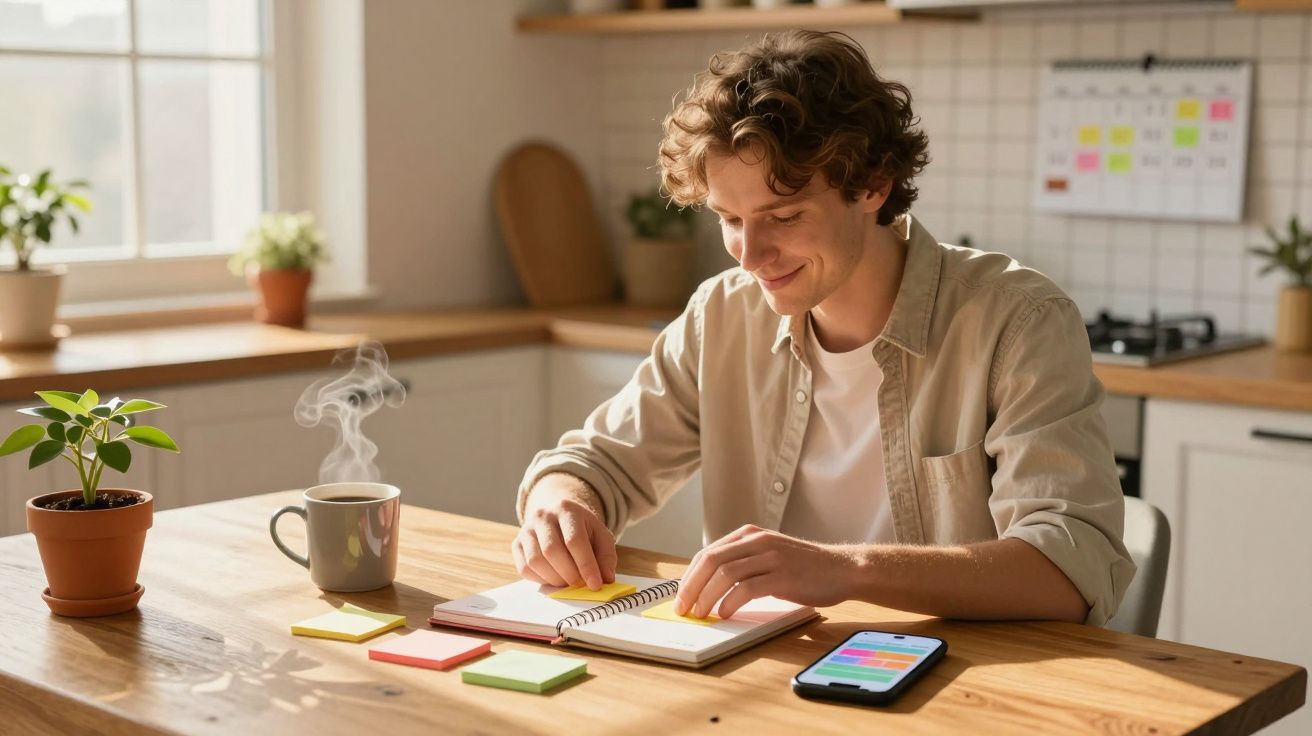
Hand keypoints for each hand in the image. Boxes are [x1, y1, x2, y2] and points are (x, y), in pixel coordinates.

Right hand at [513, 492, 617, 590]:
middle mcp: (543, 515)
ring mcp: (526, 529)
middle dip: (569, 574)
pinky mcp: (516, 543)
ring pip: (535, 561)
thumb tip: (606, 578)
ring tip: (568, 581)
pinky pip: (524, 568)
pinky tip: (554, 578)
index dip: (585, 565)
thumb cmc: (583, 529)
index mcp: (567, 509)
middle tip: (580, 585)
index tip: (595, 584)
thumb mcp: (601, 535)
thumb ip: (606, 556)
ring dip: (554, 579)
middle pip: (552, 550)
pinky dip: (540, 579)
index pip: (574, 540)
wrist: (559, 517)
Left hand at [674, 525, 855, 618]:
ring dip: (707, 597)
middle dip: (691, 586)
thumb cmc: (804, 568)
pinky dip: (731, 601)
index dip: (689, 576)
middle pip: (711, 561)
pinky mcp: (783, 574)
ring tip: (701, 614)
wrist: (842, 569)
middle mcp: (757, 541)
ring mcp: (770, 556)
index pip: (708, 553)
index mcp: (749, 535)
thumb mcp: (768, 555)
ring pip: (725, 573)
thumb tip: (710, 586)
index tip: (680, 597)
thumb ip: (743, 562)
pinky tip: (725, 613)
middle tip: (683, 608)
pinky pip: (747, 587)